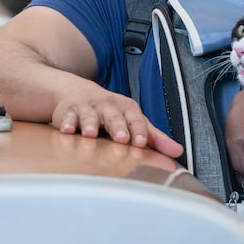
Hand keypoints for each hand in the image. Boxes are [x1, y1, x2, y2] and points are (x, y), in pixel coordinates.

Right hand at [50, 80, 183, 157]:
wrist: (75, 92)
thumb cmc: (109, 111)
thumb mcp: (132, 119)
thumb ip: (154, 137)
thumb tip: (178, 152)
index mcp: (125, 108)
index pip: (135, 118)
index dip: (138, 130)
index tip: (141, 142)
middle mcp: (106, 106)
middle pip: (113, 116)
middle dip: (117, 127)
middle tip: (121, 139)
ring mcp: (86, 108)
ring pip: (89, 115)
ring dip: (90, 124)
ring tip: (90, 134)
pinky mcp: (67, 112)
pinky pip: (66, 117)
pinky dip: (66, 123)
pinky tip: (66, 131)